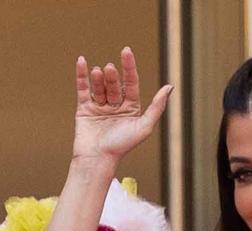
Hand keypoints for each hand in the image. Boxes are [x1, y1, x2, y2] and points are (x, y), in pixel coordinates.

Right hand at [73, 47, 171, 164]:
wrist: (97, 159)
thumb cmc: (122, 146)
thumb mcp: (144, 126)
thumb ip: (157, 107)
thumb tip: (169, 86)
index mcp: (131, 109)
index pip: (131, 83)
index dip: (129, 67)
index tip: (126, 51)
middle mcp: (116, 106)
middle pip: (114, 84)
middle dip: (112, 76)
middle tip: (109, 69)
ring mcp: (99, 107)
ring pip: (99, 86)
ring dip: (99, 78)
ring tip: (100, 73)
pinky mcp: (84, 109)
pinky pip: (83, 88)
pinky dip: (82, 75)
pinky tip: (81, 61)